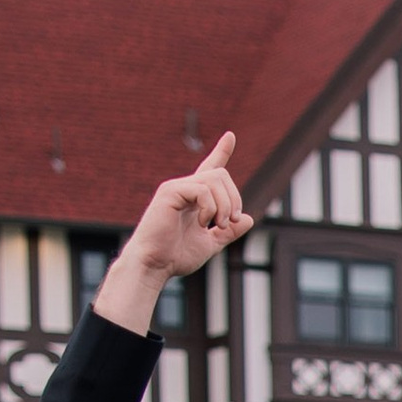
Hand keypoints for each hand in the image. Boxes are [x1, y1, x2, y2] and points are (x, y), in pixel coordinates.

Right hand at [95, 135, 253, 329]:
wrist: (153, 265)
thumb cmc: (176, 257)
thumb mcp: (210, 244)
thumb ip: (228, 232)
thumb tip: (248, 218)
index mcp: (194, 198)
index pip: (210, 169)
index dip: (222, 151)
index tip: (231, 136)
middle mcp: (185, 188)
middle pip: (222, 175)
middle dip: (234, 199)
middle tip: (229, 223)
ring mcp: (176, 188)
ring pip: (215, 179)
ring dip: (225, 204)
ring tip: (218, 226)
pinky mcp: (169, 192)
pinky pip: (202, 189)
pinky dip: (210, 208)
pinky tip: (202, 224)